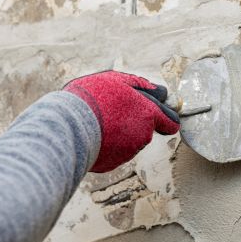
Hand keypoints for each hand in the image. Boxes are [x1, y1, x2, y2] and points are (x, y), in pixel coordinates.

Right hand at [64, 71, 179, 172]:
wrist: (69, 125)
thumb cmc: (92, 97)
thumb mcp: (116, 80)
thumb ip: (140, 85)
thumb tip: (160, 92)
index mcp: (148, 112)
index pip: (170, 120)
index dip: (163, 115)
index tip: (157, 112)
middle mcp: (143, 134)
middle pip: (152, 130)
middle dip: (145, 124)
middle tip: (126, 116)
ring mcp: (129, 150)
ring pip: (132, 140)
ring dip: (122, 132)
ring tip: (100, 121)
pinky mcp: (115, 162)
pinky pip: (116, 151)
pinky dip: (110, 143)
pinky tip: (94, 134)